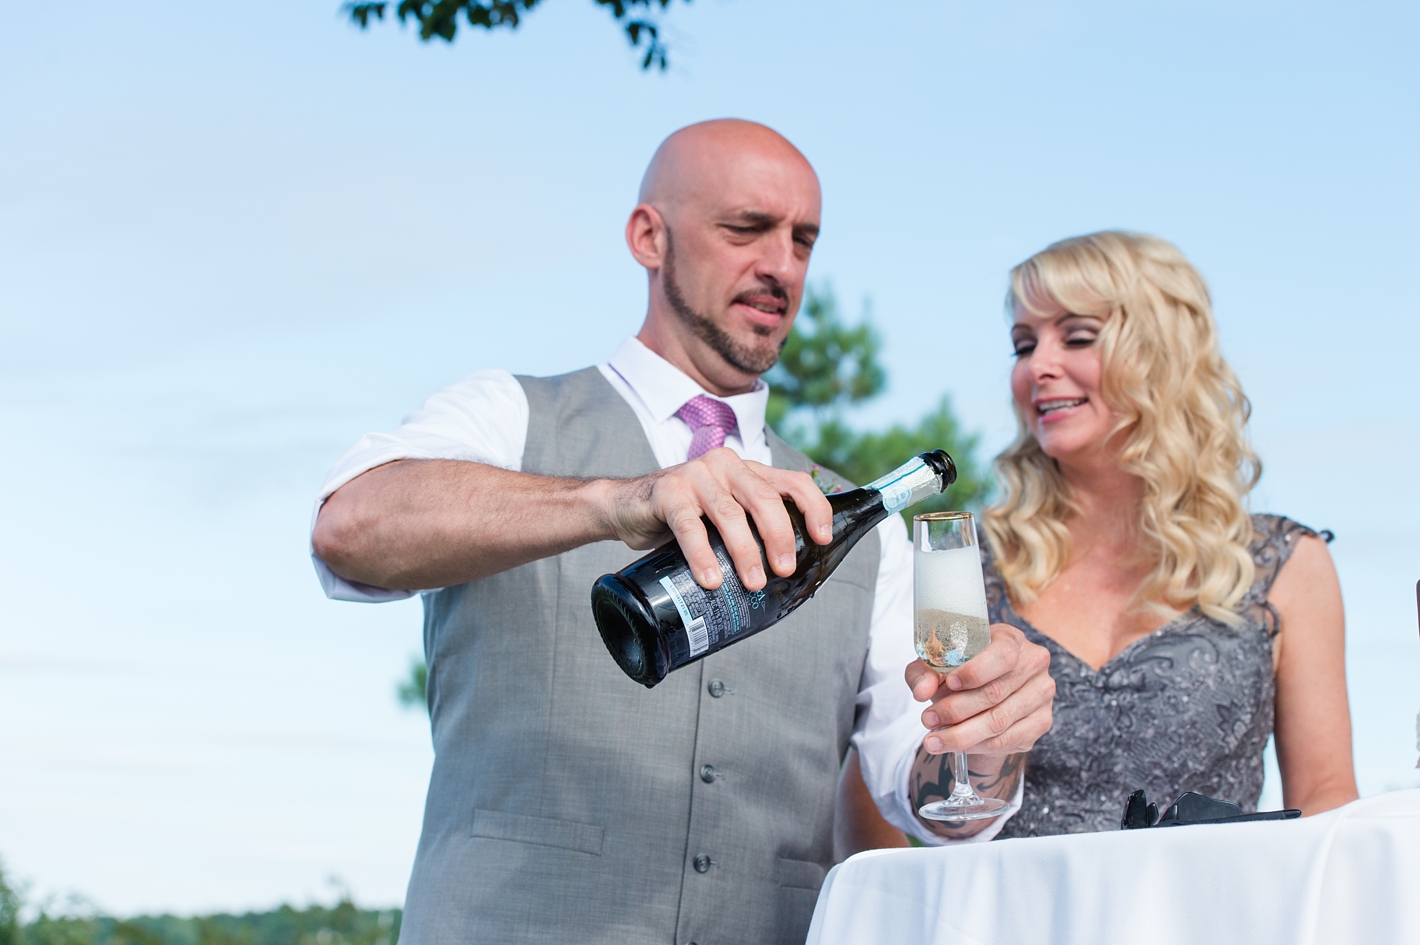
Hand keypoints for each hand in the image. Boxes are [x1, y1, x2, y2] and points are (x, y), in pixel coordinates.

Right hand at [599, 447, 833, 591]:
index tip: (823, 539)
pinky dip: (702, 555)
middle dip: (780, 537)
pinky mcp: (668, 493)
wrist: (626, 507)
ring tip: (753, 581)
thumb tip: (789, 569)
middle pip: (765, 499)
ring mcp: (695, 476)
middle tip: (784, 570)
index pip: (793, 482)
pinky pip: (689, 526)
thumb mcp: (723, 514)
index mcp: (746, 470)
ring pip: (730, 514)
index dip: (814, 509)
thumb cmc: (682, 515)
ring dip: (746, 551)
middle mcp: (725, 466)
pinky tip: (710, 579)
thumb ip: (750, 525)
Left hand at [905, 624, 1053, 754]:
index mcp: (1010, 639)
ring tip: (933, 740)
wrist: (983, 694)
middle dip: (955, 710)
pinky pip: (1006, 740)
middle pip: (995, 693)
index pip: (1002, 655)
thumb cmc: (959, 671)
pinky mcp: (1041, 721)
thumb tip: (922, 691)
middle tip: (927, 720)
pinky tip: (956, 746)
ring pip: (999, 722)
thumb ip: (924, 672)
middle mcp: (1033, 663)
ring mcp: (1041, 694)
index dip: (975, 672)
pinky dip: (976, 746)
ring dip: (961, 735)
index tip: (949, 684)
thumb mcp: (936, 664)